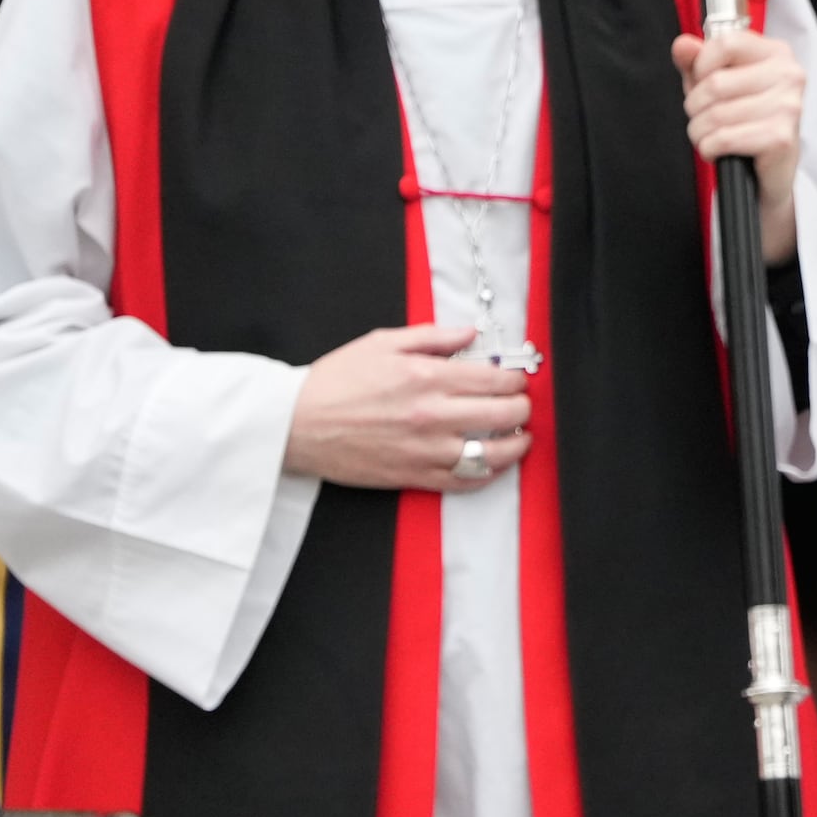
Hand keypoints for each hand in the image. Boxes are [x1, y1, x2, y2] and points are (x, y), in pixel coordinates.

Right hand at [285, 321, 534, 490]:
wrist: (293, 424)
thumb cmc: (334, 382)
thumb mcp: (383, 343)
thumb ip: (433, 337)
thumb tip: (470, 333)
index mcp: (428, 377)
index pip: (496, 378)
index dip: (516, 377)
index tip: (516, 377)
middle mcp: (432, 415)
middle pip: (504, 413)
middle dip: (522, 406)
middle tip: (520, 403)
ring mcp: (425, 449)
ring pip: (492, 453)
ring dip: (515, 444)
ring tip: (520, 435)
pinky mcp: (412, 476)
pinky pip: (464, 482)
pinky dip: (487, 474)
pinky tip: (493, 464)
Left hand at [672, 27, 804, 260]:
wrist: (771, 169)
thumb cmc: (746, 120)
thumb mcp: (718, 83)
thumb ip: (698, 61)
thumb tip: (682, 45)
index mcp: (776, 53)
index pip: (725, 43)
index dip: (701, 65)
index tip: (701, 82)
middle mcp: (789, 75)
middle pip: (715, 83)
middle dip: (695, 107)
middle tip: (704, 117)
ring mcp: (788, 107)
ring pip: (715, 114)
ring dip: (700, 132)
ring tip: (710, 136)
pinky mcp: (780, 137)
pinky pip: (724, 138)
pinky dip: (709, 148)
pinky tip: (718, 150)